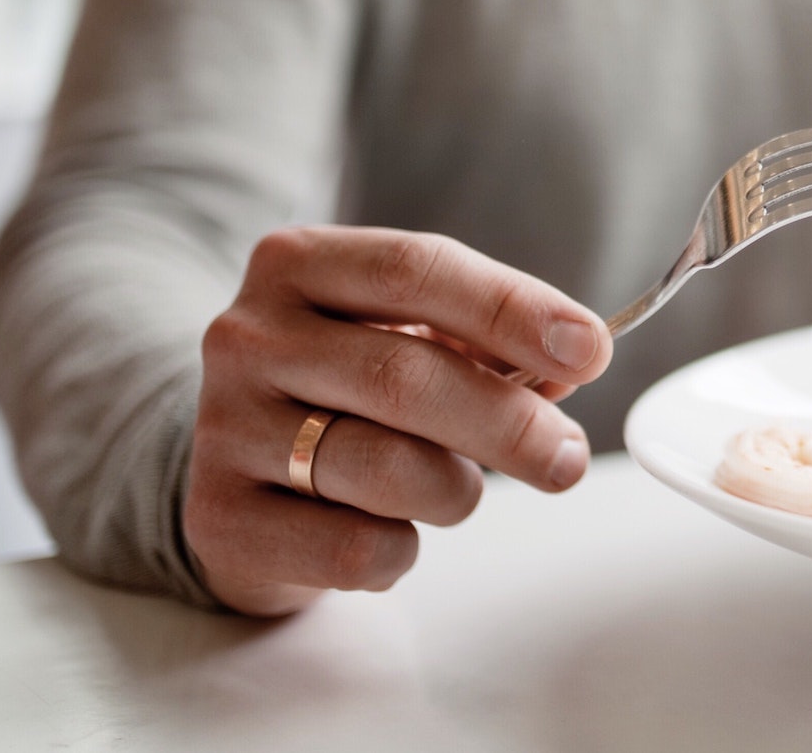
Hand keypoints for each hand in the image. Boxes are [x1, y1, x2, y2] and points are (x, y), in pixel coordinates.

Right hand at [184, 226, 612, 615]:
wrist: (241, 473)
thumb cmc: (348, 392)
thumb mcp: (407, 335)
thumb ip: (486, 341)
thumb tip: (576, 358)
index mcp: (299, 263)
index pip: (418, 269)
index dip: (513, 309)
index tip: (591, 350)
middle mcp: (247, 335)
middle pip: (404, 375)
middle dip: (509, 423)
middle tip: (567, 457)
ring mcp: (224, 427)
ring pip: (383, 467)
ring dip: (456, 490)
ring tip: (458, 490)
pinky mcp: (220, 519)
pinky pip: (352, 547)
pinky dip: (403, 548)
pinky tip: (394, 532)